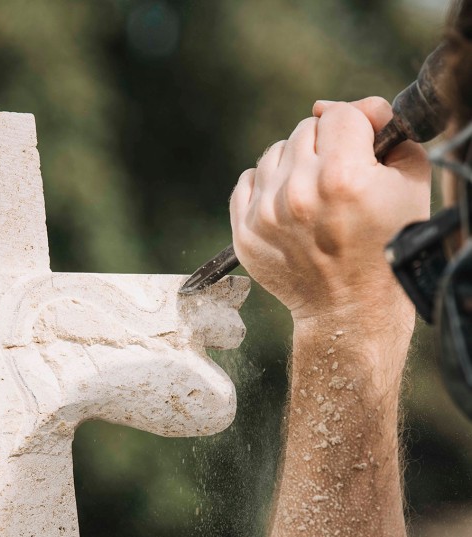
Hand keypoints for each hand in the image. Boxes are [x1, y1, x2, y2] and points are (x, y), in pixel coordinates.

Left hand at [230, 97, 430, 340]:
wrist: (350, 309)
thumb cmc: (386, 246)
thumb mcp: (410, 183)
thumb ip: (391, 132)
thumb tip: (358, 108)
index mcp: (342, 177)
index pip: (340, 115)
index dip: (357, 127)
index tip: (363, 149)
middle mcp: (298, 192)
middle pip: (305, 129)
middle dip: (326, 146)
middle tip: (341, 182)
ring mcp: (266, 214)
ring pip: (274, 152)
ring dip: (294, 165)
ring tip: (315, 198)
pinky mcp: (244, 232)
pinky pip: (247, 181)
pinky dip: (267, 187)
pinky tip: (289, 208)